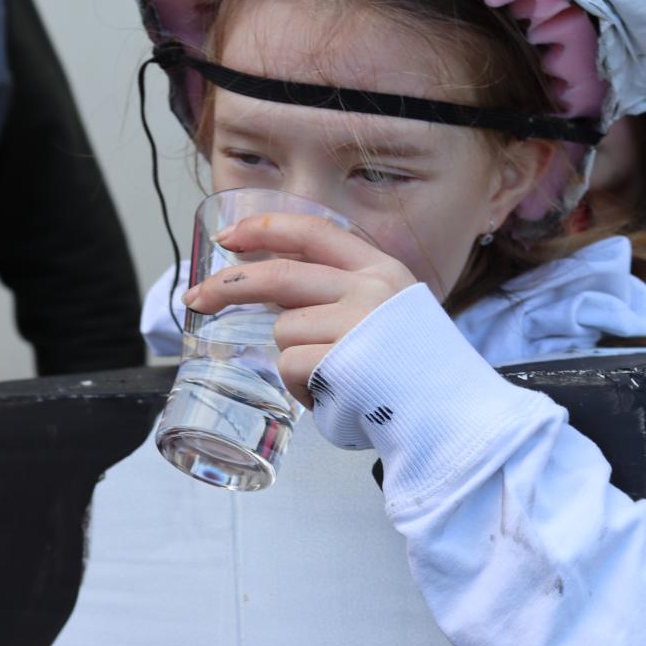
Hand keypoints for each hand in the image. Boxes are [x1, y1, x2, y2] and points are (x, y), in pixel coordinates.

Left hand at [182, 213, 415, 407]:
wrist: (449, 416)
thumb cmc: (412, 371)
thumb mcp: (388, 312)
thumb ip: (340, 292)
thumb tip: (271, 289)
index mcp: (381, 269)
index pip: (313, 232)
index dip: (265, 229)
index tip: (229, 237)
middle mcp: (370, 289)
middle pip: (280, 275)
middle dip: (229, 285)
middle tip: (197, 298)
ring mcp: (355, 324)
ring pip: (283, 330)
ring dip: (293, 358)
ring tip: (331, 378)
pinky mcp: (340, 361)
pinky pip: (290, 367)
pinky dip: (301, 387)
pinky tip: (334, 395)